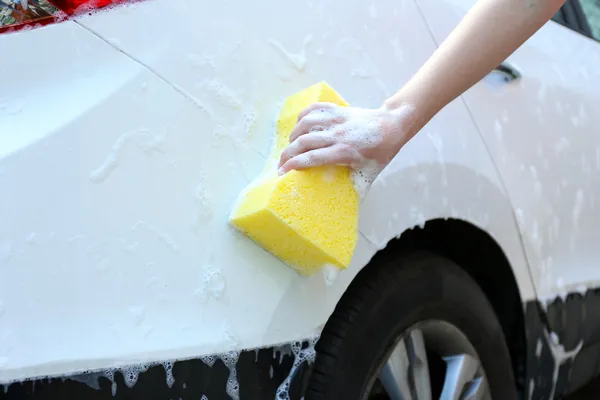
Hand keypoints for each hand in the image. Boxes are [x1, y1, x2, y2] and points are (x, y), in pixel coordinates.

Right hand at [277, 102, 413, 179]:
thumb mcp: (370, 175)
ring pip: (305, 123)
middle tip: (281, 164)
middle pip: (303, 142)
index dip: (294, 165)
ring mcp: (336, 119)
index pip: (312, 157)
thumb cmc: (380, 153)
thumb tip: (347, 208)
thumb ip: (357, 190)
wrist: (391, 126)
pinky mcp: (337, 110)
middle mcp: (337, 134)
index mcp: (344, 152)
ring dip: (293, 135)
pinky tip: (299, 126)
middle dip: (287, 154)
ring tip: (290, 146)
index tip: (283, 173)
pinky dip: (302, 116)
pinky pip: (314, 109)